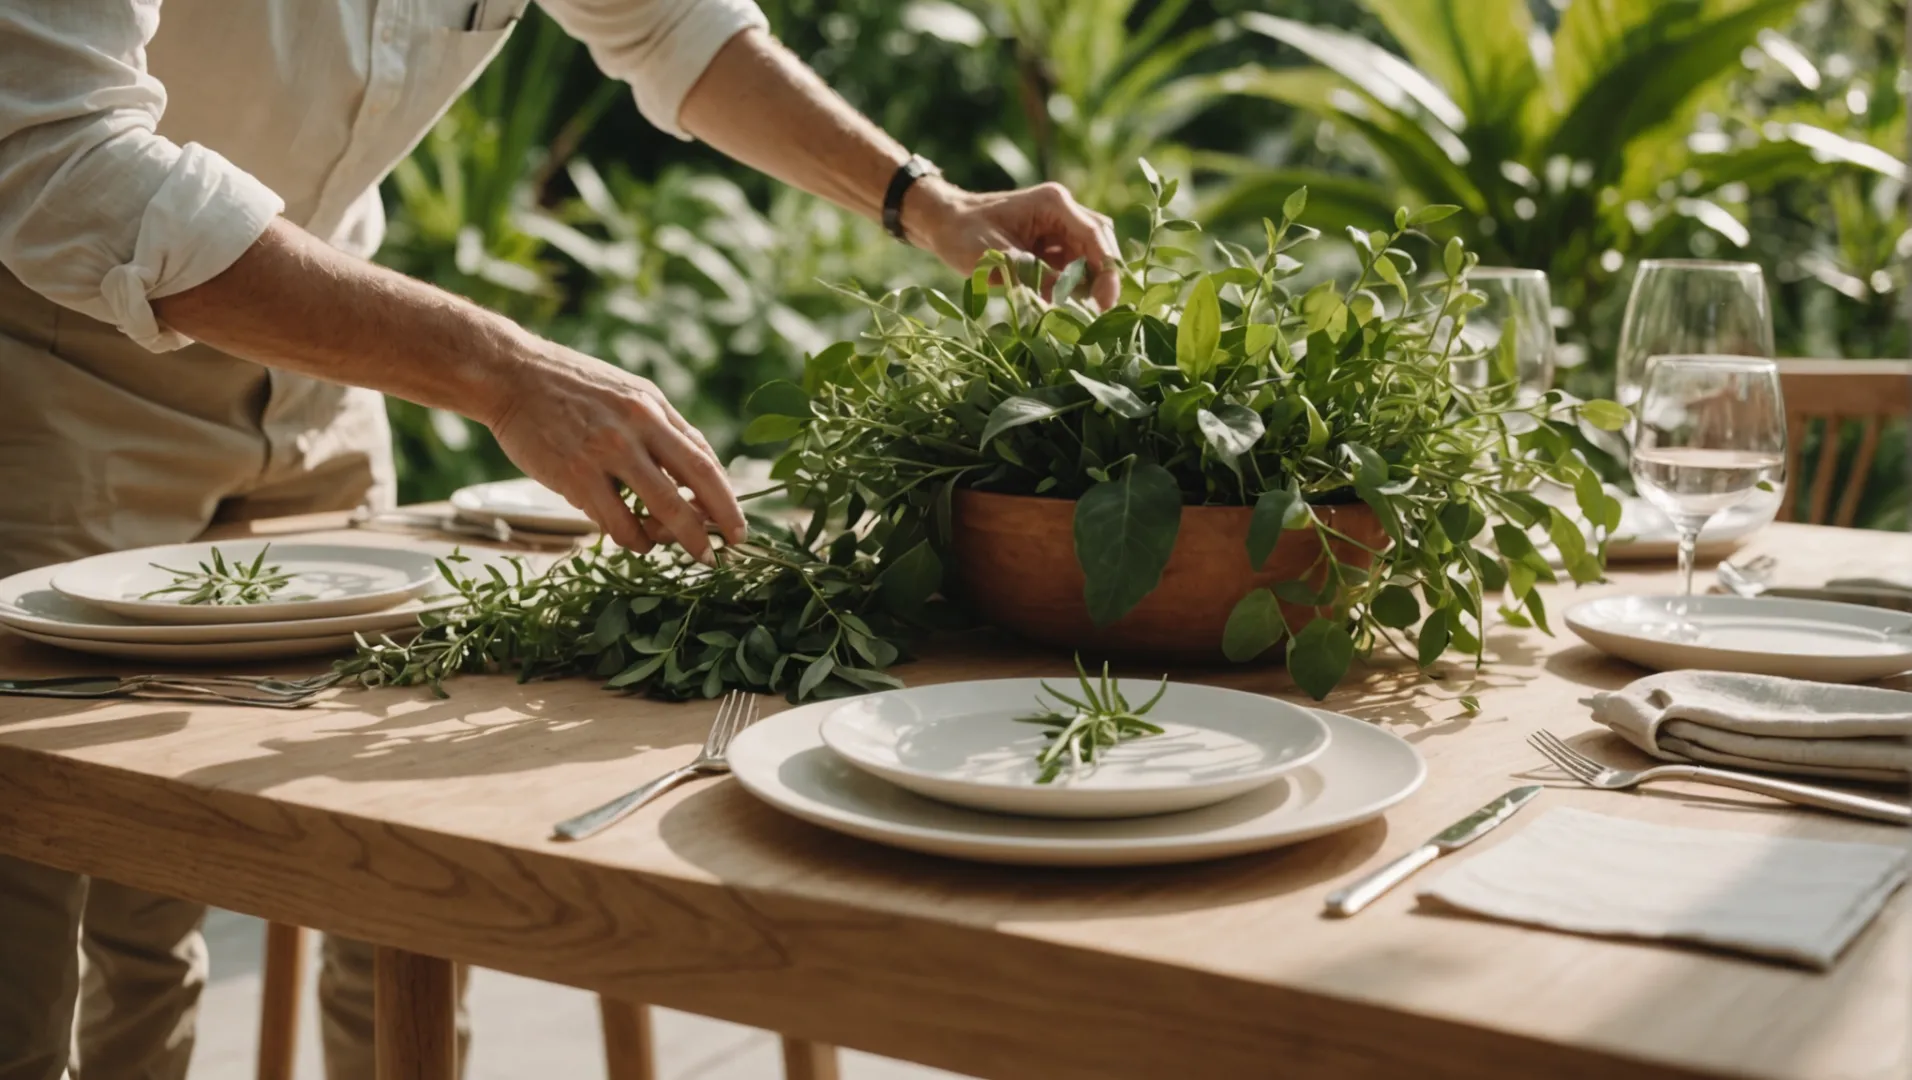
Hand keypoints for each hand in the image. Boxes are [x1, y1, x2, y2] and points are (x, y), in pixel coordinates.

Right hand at [483, 339, 746, 562]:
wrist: (510, 374)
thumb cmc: (572, 386)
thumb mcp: (629, 392)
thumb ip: (664, 427)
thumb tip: (702, 467)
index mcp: (653, 408)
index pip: (704, 460)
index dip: (725, 498)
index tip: (735, 525)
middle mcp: (636, 428)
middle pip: (693, 487)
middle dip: (712, 527)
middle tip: (718, 554)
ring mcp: (606, 452)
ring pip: (659, 511)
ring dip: (672, 540)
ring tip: (667, 547)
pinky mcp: (575, 475)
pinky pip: (616, 522)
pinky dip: (630, 538)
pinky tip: (630, 539)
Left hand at [905, 179, 1120, 308]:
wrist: (943, 224)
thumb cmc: (963, 234)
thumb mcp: (996, 258)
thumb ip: (1033, 275)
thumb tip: (1064, 303)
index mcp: (1053, 204)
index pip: (1094, 236)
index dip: (1107, 270)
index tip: (1107, 303)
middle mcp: (1062, 212)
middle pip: (1100, 245)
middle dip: (1103, 279)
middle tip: (1100, 314)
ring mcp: (1058, 228)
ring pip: (1090, 259)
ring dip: (1086, 286)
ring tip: (1080, 314)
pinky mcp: (1051, 245)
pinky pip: (1072, 268)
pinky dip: (1070, 289)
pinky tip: (1061, 307)